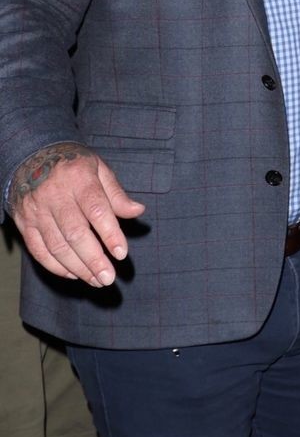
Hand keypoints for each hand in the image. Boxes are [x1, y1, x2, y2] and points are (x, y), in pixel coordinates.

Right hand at [8, 142, 144, 285]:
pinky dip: (55, 266)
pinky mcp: (24, 222)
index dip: (110, 233)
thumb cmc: (73, 166)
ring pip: (56, 245)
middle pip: (74, 232)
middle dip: (93, 259)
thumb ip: (117, 194)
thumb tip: (138, 211)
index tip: (121, 254)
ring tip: (96, 281)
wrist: (31, 156)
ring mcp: (36, 210)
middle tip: (108, 278)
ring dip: (77, 267)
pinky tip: (73, 275)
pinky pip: (38, 249)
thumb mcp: (98, 169)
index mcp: (78, 179)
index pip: (96, 209)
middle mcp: (55, 195)